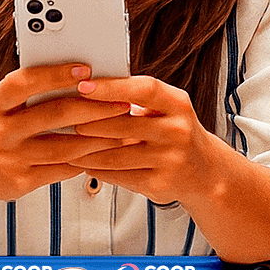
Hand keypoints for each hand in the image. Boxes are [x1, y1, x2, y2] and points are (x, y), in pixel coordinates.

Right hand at [0, 63, 129, 213]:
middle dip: (94, 107)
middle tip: (121, 102)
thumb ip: (25, 94)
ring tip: (122, 130)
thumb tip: (75, 78)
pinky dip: (85, 159)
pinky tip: (103, 151)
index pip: (25, 83)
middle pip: (54, 115)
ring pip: (65, 146)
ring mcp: (10, 159)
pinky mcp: (21, 182)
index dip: (57, 74)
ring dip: (99, 138)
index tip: (87, 69)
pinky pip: (61, 169)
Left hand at [65, 75, 228, 205]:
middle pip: (123, 123)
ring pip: (116, 154)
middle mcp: (178, 131)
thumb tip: (90, 85)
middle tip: (65, 118)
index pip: (144, 89)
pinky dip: (97, 170)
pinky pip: (119, 176)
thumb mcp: (166, 109)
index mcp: (178, 104)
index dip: (112, 87)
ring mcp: (170, 160)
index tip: (83, 86)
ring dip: (86, 150)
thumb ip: (137, 97)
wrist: (205, 172)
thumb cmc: (175, 132)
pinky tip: (84, 164)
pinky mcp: (160, 184)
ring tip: (68, 144)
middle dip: (89, 121)